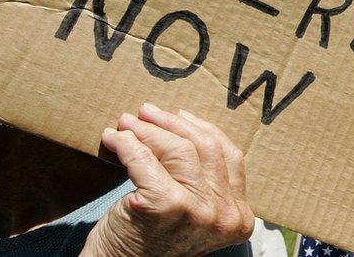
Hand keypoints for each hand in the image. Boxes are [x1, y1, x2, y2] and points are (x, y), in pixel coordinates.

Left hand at [81, 104, 253, 256]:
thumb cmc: (151, 242)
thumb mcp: (193, 213)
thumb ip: (204, 182)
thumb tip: (185, 123)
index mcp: (240, 218)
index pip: (230, 156)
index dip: (202, 130)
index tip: (178, 115)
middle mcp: (226, 215)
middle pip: (204, 148)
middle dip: (172, 123)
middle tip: (145, 112)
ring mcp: (199, 210)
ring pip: (179, 150)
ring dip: (148, 130)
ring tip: (126, 123)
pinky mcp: (165, 205)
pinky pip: (145, 160)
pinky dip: (126, 145)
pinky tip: (113, 139)